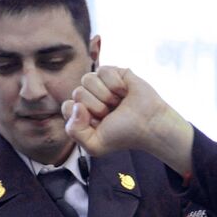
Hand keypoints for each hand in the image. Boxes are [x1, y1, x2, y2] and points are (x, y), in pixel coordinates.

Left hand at [62, 66, 193, 172]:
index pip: (67, 107)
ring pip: (87, 79)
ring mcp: (101, 84)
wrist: (149, 125)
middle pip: (77, 93)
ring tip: (119, 103)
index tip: (100, 124)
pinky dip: (115, 83)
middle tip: (113, 114)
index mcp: (82, 113)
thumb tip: (76, 105)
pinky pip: (102, 70)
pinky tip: (124, 92)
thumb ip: (74, 132)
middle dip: (97, 107)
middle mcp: (90, 97)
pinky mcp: (114, 72)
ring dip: (106, 95)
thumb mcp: (94, 146)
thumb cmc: (124, 135)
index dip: (82, 116)